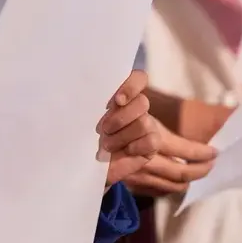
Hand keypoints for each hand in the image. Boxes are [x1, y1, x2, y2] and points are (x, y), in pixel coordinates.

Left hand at [98, 70, 160, 187]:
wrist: (92, 165)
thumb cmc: (88, 137)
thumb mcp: (89, 119)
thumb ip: (96, 104)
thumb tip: (96, 96)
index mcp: (124, 95)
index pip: (139, 78)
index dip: (131, 86)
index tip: (117, 101)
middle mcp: (138, 107)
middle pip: (142, 102)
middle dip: (120, 118)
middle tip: (103, 130)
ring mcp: (148, 125)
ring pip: (144, 123)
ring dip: (122, 136)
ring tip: (107, 145)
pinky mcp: (153, 143)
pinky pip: (151, 140)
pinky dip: (135, 147)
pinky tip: (126, 151)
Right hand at [124, 120, 217, 196]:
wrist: (86, 137)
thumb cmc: (119, 120)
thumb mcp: (141, 114)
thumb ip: (162, 130)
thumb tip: (192, 141)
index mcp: (152, 140)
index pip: (186, 151)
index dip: (203, 153)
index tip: (215, 152)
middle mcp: (146, 161)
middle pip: (181, 173)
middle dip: (201, 170)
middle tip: (211, 164)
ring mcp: (138, 176)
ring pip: (171, 186)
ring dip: (188, 181)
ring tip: (198, 173)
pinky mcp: (131, 184)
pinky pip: (158, 190)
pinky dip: (172, 186)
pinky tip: (177, 180)